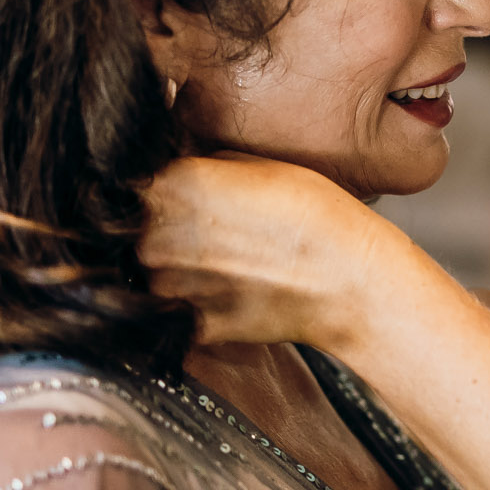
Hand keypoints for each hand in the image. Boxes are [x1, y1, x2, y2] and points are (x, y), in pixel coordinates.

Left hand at [139, 155, 401, 349]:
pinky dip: (199, 309)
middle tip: (217, 236)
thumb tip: (186, 171)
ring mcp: (173, 285)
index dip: (163, 193)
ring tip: (232, 267)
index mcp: (171, 185)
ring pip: (157, 276)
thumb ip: (208, 167)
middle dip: (167, 234)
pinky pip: (180, 315)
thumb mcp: (261, 165)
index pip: (138, 185)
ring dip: (181, 274)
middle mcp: (158, 235)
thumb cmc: (318, 216)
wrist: (352, 280)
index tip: (185, 200)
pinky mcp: (192, 325)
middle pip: (141, 233)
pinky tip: (237, 296)